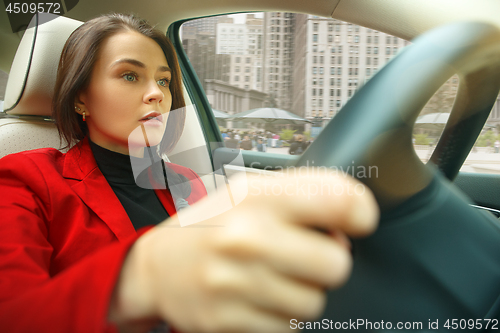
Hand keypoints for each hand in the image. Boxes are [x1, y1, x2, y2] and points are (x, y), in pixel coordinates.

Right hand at [110, 168, 378, 332]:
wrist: (158, 268)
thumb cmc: (212, 225)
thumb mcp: (249, 193)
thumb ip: (301, 197)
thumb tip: (352, 220)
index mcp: (257, 198)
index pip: (340, 201)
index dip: (360, 213)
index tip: (354, 221)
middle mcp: (247, 239)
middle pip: (337, 265)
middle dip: (327, 262)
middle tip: (304, 255)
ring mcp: (236, 286)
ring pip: (314, 303)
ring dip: (302, 292)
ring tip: (273, 276)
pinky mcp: (228, 323)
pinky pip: (287, 329)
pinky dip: (279, 317)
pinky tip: (257, 298)